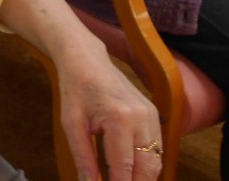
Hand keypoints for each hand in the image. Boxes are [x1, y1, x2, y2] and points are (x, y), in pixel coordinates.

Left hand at [0, 0, 160, 179]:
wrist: (85, 59)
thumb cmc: (75, 89)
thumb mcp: (71, 125)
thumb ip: (84, 158)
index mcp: (119, 119)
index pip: (124, 168)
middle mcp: (141, 117)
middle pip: (148, 169)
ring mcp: (150, 114)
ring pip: (156, 161)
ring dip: (143, 177)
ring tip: (123, 180)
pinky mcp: (153, 113)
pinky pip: (157, 148)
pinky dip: (147, 163)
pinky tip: (131, 170)